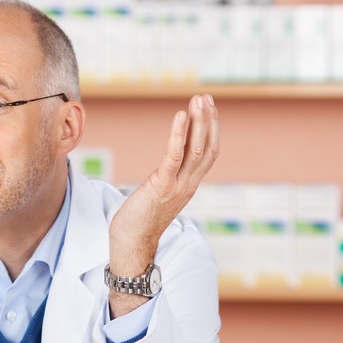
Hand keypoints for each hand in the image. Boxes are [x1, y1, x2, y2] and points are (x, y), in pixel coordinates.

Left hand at [107, 94, 219, 317]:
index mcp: (189, 186)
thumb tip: (167, 167)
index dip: (211, 131)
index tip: (209, 109)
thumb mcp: (159, 195)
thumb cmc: (138, 221)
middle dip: (209, 121)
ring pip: (196, 150)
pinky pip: (174, 156)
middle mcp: (189, 185)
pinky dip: (179, 134)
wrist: (131, 245)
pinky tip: (181, 115)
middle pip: (207, 148)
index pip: (208, 154)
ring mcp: (177, 186)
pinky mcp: (161, 186)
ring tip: (198, 101)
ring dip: (200, 123)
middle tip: (206, 98)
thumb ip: (168, 180)